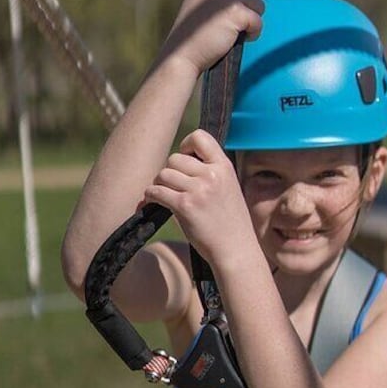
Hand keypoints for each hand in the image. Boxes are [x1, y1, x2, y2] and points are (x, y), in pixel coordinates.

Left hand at [144, 130, 255, 267]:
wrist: (236, 250)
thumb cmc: (230, 223)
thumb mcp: (229, 189)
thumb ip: (210, 173)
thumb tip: (180, 163)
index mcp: (224, 167)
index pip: (200, 137)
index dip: (186, 145)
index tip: (186, 160)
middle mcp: (212, 175)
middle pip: (175, 158)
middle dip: (171, 172)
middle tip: (174, 188)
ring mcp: (198, 190)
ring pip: (163, 174)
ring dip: (160, 185)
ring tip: (166, 197)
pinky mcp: (185, 206)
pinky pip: (156, 191)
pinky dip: (150, 197)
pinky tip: (153, 204)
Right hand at [161, 0, 264, 75]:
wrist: (183, 53)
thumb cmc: (197, 31)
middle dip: (253, 1)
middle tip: (238, 17)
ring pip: (259, 2)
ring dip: (253, 18)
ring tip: (233, 28)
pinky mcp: (234, 12)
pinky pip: (258, 20)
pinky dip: (253, 33)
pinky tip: (235, 38)